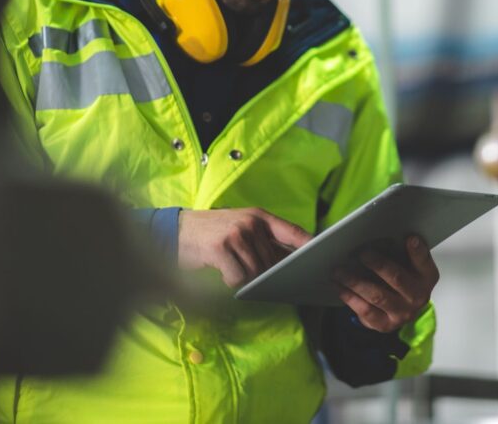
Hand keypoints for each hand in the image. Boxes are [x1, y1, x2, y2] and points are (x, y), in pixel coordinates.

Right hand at [178, 208, 312, 286]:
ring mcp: (236, 234)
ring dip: (243, 277)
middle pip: (272, 261)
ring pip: (255, 272)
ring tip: (228, 267)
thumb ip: (263, 241)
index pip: (292, 231)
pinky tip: (219, 270)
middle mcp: (251, 223)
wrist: (175, 230)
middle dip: (263, 273)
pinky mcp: (221, 248)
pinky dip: (229, 282)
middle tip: (244, 270)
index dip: (308, 245)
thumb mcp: (241, 228)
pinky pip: (237, 278)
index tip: (322, 256)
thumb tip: (289, 262)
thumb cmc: (212, 233)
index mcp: (259, 216)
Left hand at [332, 235, 438, 332]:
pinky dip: (349, 296)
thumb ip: (399, 252)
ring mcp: (402, 313)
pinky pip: (365, 310)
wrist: (399, 309)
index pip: (424, 262)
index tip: (410, 238)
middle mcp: (418, 297)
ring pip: (377, 295)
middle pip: (397, 278)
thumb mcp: (406, 264)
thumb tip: (376, 237)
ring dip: (355, 281)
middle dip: (377, 264)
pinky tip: (338, 285)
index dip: (418, 251)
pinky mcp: (385, 325)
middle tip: (360, 253)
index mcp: (426, 277)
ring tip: (339, 270)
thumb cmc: (400, 278)